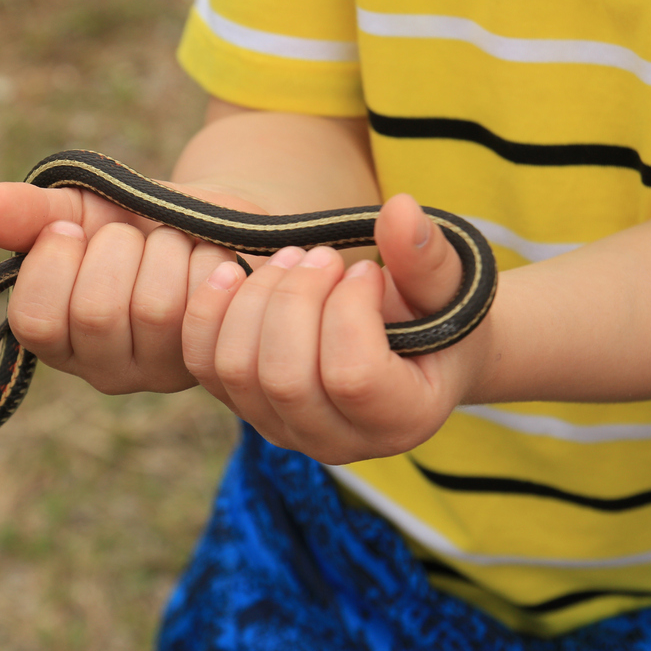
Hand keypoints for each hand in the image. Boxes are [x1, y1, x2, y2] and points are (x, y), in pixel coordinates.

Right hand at [0, 179, 263, 393]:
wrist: (207, 221)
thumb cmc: (132, 222)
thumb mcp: (77, 210)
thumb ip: (29, 212)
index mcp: (54, 337)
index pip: (34, 322)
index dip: (54, 263)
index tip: (70, 227)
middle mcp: (100, 368)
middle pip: (96, 313)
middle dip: (118, 246)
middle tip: (130, 235)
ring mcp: (155, 372)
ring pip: (153, 307)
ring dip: (165, 248)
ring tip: (169, 241)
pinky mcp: (204, 360)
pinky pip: (201, 304)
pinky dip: (204, 258)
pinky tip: (205, 256)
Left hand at [181, 193, 493, 463]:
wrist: (410, 343)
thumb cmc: (436, 313)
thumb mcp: (447, 286)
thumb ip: (427, 256)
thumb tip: (398, 209)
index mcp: (402, 421)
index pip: (353, 378)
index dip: (349, 310)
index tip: (366, 272)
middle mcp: (337, 442)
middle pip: (286, 378)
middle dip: (296, 299)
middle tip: (322, 256)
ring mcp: (283, 429)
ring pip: (237, 370)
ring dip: (255, 298)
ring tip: (291, 258)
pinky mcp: (244, 405)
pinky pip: (203, 365)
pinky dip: (208, 311)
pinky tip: (232, 271)